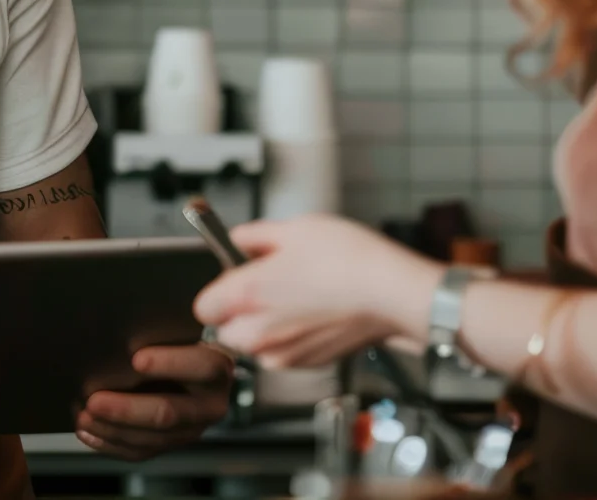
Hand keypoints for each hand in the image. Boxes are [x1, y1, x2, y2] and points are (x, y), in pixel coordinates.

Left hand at [74, 345, 231, 459]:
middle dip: (126, 409)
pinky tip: (89, 431)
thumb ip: (161, 333)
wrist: (190, 368)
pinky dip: (110, 443)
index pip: (201, 366)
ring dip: (112, 429)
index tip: (136, 359)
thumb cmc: (178, 342)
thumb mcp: (178, 331)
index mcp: (217, 369)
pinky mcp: (171, 444)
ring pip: (152, 438)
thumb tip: (122, 333)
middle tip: (93, 400)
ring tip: (83, 416)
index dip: (168, 363)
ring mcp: (192, 430)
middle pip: (168, 413)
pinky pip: (141, 452)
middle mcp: (210, 405)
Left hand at [192, 215, 437, 369]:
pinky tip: (314, 314)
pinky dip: (290, 339)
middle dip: (239, 311)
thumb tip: (238, 239)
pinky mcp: (306, 366)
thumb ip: (254, 236)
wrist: (393, 295)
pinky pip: (281, 354)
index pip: (203, 306)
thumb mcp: (294, 229)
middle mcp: (258, 331)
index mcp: (247, 294)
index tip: (235, 277)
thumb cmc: (350, 261)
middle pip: (225, 329)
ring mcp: (282, 354)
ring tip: (298, 298)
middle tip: (270, 285)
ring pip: (253, 345)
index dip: (219, 289)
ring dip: (265, 327)